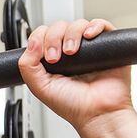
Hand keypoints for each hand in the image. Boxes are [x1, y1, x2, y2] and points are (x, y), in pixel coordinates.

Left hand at [18, 19, 132, 135]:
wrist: (97, 113)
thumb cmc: (73, 106)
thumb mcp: (40, 88)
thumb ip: (28, 66)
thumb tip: (32, 42)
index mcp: (52, 61)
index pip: (43, 37)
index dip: (40, 39)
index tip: (44, 57)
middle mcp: (70, 53)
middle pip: (58, 28)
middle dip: (53, 38)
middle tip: (55, 58)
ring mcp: (88, 49)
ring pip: (78, 24)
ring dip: (71, 34)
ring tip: (72, 52)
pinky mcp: (108, 47)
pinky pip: (102, 25)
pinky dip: (94, 25)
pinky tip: (89, 36)